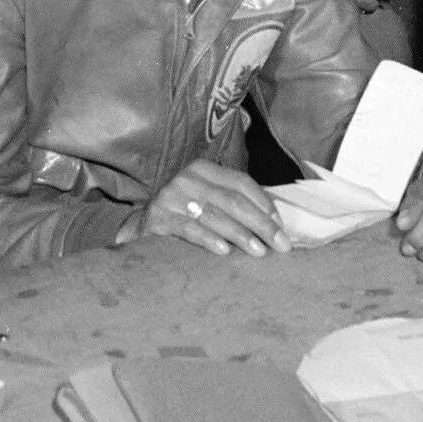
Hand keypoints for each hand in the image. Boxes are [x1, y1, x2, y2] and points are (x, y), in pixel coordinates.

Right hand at [133, 158, 290, 256]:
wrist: (141, 225)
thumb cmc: (184, 214)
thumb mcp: (207, 200)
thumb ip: (234, 205)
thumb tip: (275, 224)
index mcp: (203, 169)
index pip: (241, 182)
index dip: (264, 204)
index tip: (282, 226)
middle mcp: (187, 178)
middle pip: (232, 200)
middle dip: (261, 224)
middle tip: (281, 245)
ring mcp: (171, 196)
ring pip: (214, 215)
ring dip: (240, 235)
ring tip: (260, 252)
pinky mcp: (159, 217)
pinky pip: (189, 228)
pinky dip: (209, 240)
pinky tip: (225, 252)